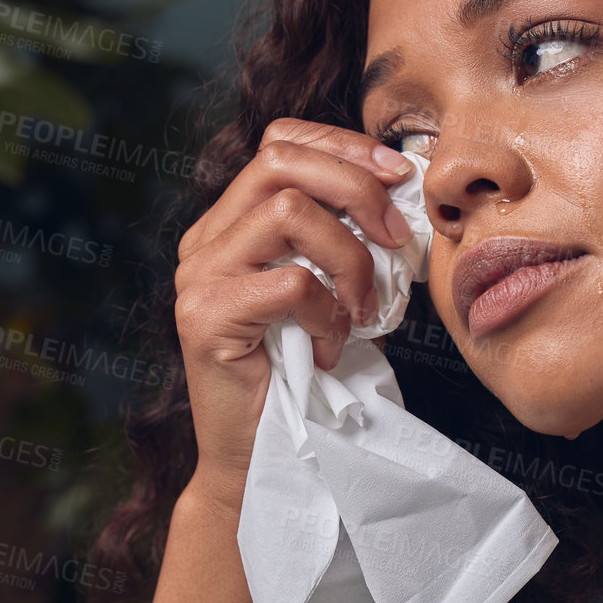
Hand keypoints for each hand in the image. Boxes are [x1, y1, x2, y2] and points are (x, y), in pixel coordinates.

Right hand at [173, 117, 416, 502]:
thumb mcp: (335, 292)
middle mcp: (204, 241)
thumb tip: (404, 193)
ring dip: (349, 256)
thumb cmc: (307, 379)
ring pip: (287, 211)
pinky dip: (329, 311)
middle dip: (356, 186)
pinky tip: (332, 347)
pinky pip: (290, 282)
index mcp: (231, 224)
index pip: (280, 143)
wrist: (263, 460)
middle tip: (397, 238)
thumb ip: (348, 239)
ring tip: (363, 307)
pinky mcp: (204, 318)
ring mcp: (197, 277)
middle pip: (279, 159)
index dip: (344, 146)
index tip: (397, 175)